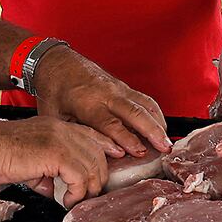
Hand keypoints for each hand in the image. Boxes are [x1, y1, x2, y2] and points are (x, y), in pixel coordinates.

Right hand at [0, 116, 112, 206]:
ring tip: (75, 200)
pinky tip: (66, 200)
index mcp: (57, 127)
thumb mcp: (30, 162)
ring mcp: (61, 139)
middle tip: (88, 194)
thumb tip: (53, 190)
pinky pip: (80, 177)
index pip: (91, 133)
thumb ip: (47, 172)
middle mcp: (63, 129)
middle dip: (98, 176)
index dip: (107, 145)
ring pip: (93, 165)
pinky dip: (77, 193)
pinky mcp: (57, 153)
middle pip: (97, 152)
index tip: (117, 154)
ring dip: (88, 188)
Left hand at [32, 47, 170, 156]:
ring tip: (168, 142)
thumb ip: (71, 134)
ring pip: (144, 104)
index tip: (139, 152)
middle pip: (134, 112)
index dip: (126, 139)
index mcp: (87, 103)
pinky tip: (161, 127)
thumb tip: (84, 159)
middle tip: (164, 148)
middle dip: (152, 131)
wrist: (56, 62)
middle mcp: (106, 94)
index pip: (111, 124)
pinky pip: (143, 99)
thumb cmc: (53, 91)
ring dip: (158, 123)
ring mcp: (117, 88)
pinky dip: (155, 113)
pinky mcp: (122, 86)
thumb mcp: (53, 116)